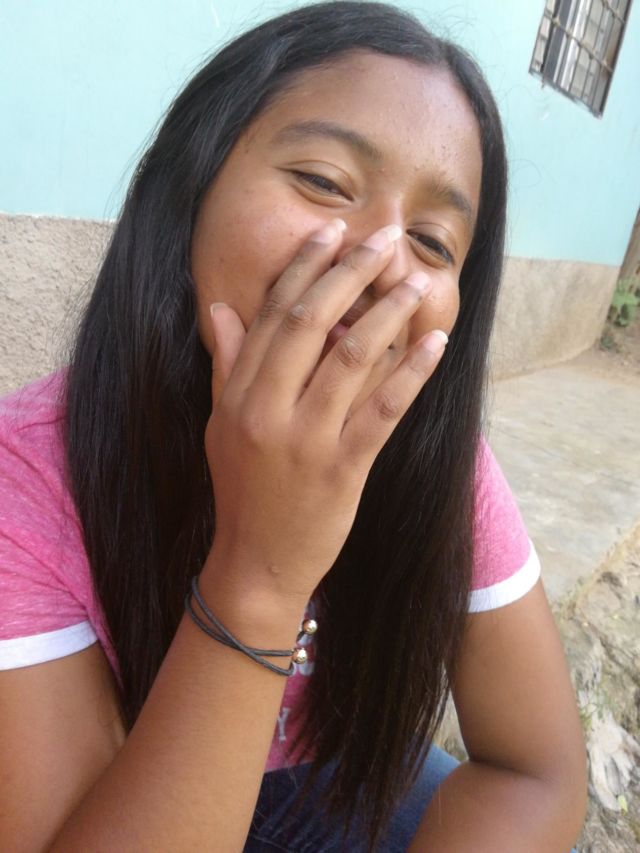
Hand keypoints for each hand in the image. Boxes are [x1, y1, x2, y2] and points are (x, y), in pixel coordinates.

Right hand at [203, 219, 446, 602]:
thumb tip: (221, 307)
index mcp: (240, 394)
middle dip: (350, 273)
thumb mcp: (221, 425)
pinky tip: (435, 345)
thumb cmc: (242, 490)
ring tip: (417, 281)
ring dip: (388, 314)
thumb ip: (226, 365)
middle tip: (385, 238)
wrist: (255, 562)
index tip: (333, 231)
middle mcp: (268, 410)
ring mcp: (307, 440)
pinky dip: (411, 374)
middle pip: (311, 324)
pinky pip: (383, 411)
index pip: (273, 315)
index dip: (305, 268)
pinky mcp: (343, 469)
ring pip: (351, 359)